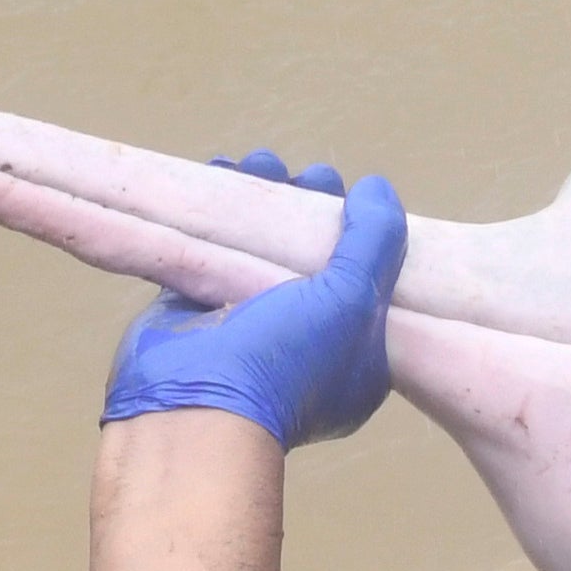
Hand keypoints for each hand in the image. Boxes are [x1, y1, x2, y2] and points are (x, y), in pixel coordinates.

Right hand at [101, 151, 405, 446]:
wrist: (194, 406)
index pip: (364, 280)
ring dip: (261, 198)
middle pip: (311, 258)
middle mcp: (303, 343)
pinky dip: (217, 211)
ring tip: (257, 163)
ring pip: (261, 248)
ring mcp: (248, 327)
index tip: (343, 194)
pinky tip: (220, 172)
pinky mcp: (198, 310)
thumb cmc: (285, 362)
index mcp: (354, 359)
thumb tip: (376, 190)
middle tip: (300, 177)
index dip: (356, 232)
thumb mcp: (353, 300)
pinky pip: (213, 248)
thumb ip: (375, 242)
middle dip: (306, 207)